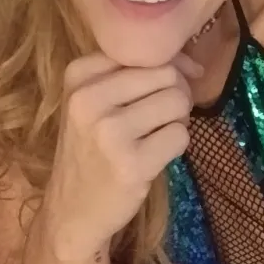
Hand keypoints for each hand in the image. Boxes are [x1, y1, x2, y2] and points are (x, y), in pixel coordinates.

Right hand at [42, 52, 202, 258]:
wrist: (71, 211)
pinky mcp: (132, 163)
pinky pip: (181, 136)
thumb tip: (193, 65)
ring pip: (178, 102)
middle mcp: (89, 98)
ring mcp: (110, 132)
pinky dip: (177, 146)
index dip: (169, 66)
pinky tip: (155, 156)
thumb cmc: (90, 149)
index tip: (167, 87)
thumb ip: (133, 74)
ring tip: (155, 136)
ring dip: (178, 120)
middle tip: (160, 118)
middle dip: (176, 94)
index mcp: (79, 75)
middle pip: (167, 74)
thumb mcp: (92, 101)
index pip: (145, 52)